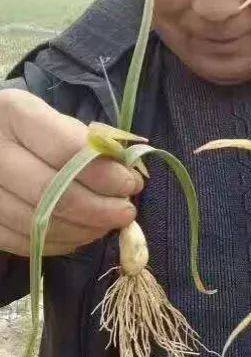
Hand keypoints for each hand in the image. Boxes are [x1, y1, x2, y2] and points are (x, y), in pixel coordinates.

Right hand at [0, 89, 142, 256]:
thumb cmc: (34, 131)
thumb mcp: (59, 121)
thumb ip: (92, 144)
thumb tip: (127, 176)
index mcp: (14, 113)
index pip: (67, 150)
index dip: (105, 173)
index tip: (130, 183)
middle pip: (52, 192)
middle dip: (100, 208)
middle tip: (125, 212)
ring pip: (39, 223)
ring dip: (83, 230)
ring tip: (106, 225)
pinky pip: (24, 241)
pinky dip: (58, 243)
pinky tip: (79, 234)